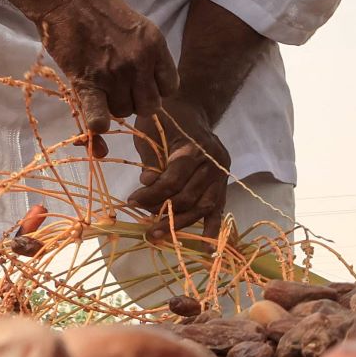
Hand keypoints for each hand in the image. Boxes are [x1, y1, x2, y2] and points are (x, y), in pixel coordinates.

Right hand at [33, 0, 179, 151]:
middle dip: (136, 103)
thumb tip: (150, 83)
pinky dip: (98, 123)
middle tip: (120, 91)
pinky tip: (95, 120)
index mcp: (155, 47)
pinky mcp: (87, 82)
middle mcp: (139, 63)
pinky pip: (99, 116)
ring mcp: (114, 74)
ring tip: (101, 90)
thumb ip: (149, 54)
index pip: (170, 88)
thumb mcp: (139, 26)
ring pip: (124, 112)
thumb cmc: (101, 9)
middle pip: (149, 106)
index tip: (142, 86)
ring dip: (113, 107)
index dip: (156, 91)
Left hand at [130, 97, 232, 234]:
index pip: (173, 181)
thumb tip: (148, 185)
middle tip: (143, 222)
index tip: (132, 201)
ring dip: (181, 224)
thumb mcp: (152, 136)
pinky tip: (207, 248)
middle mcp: (212, 163)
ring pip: (203, 207)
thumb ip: (151, 162)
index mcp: (194, 149)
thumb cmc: (166, 120)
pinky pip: (219, 208)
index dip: (151, 195)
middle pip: (188, 198)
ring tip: (159, 235)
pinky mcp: (223, 183)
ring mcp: (221, 175)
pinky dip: (212, 228)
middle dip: (163, 212)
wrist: (191, 108)